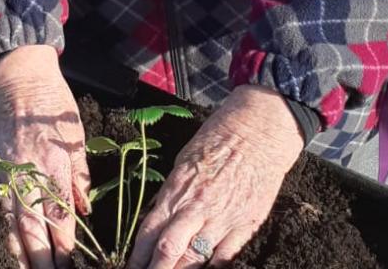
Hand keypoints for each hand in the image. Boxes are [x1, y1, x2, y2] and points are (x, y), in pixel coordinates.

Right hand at [0, 46, 91, 268]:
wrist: (17, 83)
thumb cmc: (52, 108)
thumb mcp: (76, 138)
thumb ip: (79, 176)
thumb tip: (84, 209)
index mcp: (54, 165)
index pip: (60, 214)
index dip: (65, 244)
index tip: (71, 265)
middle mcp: (29, 174)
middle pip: (34, 226)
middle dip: (42, 258)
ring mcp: (9, 174)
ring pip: (13, 222)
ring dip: (22, 252)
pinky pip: (1, 208)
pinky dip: (7, 231)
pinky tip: (13, 248)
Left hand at [127, 86, 303, 268]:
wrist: (258, 132)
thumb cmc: (217, 140)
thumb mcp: (182, 163)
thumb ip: (171, 195)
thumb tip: (157, 221)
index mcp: (176, 191)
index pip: (149, 232)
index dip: (137, 256)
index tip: (130, 268)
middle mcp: (196, 209)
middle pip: (169, 252)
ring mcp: (222, 220)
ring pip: (195, 259)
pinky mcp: (245, 226)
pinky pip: (224, 257)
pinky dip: (211, 268)